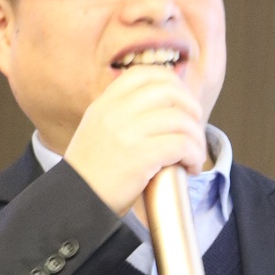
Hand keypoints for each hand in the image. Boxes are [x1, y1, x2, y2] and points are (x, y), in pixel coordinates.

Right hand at [63, 66, 206, 216]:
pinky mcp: (140, 156)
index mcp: (105, 103)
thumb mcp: (98, 130)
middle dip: (192, 108)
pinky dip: (194, 155)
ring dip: (196, 138)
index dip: (172, 83)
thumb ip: (122, 114)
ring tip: (195, 155)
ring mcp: (128, 132)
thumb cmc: (93, 173)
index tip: (182, 102)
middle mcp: (115, 112)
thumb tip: (164, 109)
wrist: (78, 201)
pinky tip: (191, 166)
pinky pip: (181, 145)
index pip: (145, 73)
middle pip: (169, 91)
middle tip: (195, 129)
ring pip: (181, 120)